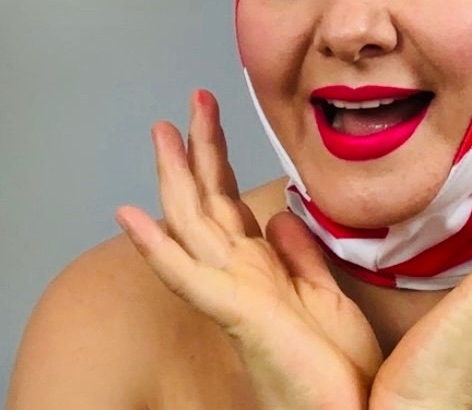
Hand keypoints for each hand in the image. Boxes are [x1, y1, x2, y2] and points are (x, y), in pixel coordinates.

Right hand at [115, 89, 382, 409]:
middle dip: (197, 151)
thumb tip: (281, 210)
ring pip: (194, 224)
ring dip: (177, 176)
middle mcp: (240, 278)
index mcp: (262, 271)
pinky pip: (190, 276)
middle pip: (208, 202)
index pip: (230, 204)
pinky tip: (131, 218)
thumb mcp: (325, 296)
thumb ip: (300, 255)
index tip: (209, 117)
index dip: (217, 160)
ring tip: (161, 132)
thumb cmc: (339, 370)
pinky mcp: (236, 315)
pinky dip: (158, 246)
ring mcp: (233, 295)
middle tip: (189, 101)